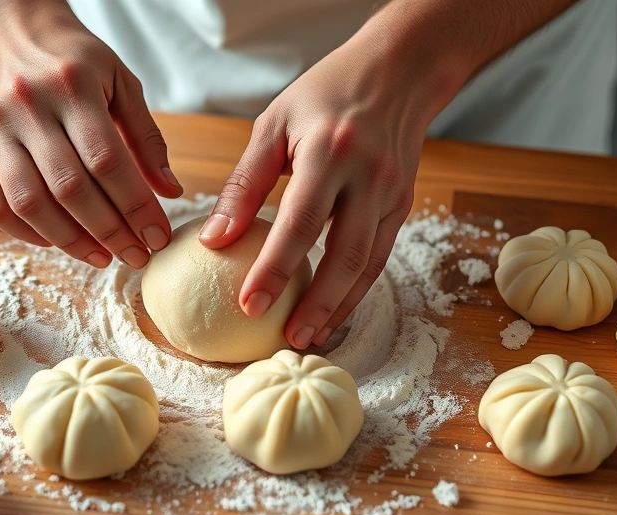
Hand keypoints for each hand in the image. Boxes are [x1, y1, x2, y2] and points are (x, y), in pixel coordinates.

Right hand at [0, 0, 181, 267]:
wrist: (9, 27)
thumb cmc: (74, 58)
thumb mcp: (121, 81)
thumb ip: (146, 137)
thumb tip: (170, 191)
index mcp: (72, 86)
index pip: (108, 160)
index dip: (136, 206)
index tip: (158, 236)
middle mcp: (28, 107)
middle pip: (70, 188)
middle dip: (110, 231)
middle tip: (137, 255)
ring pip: (29, 202)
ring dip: (70, 241)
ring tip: (103, 257)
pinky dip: (27, 232)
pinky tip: (59, 242)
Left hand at [197, 28, 442, 349]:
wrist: (400, 72)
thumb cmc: (325, 94)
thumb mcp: (274, 124)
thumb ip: (244, 184)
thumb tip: (213, 241)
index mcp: (330, 151)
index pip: (301, 222)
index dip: (275, 268)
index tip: (249, 304)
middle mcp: (368, 176)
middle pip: (345, 255)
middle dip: (317, 304)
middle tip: (287, 340)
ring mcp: (392, 194)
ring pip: (369, 265)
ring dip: (339, 307)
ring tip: (308, 337)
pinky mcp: (403, 205)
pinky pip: (380, 256)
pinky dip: (356, 289)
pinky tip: (332, 310)